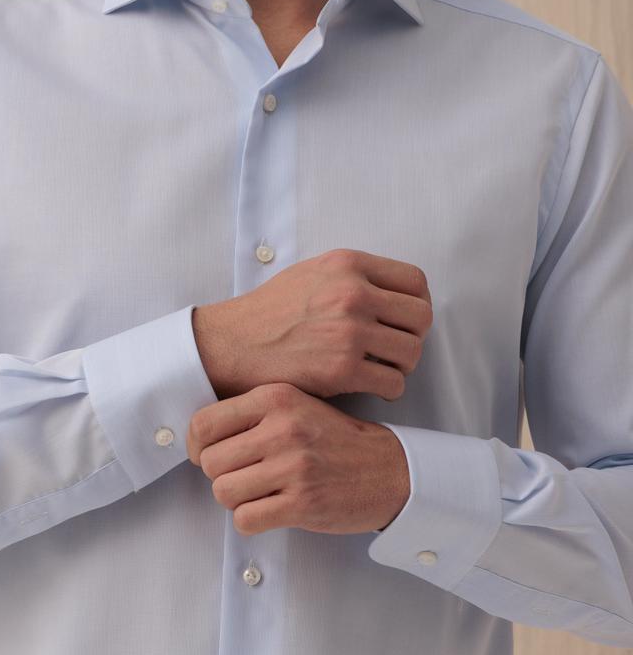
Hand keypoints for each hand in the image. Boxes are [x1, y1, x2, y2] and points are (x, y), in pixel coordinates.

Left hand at [186, 381, 410, 534]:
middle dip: (220, 475)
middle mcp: (282, 428)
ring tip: (257, 493)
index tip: (204, 455)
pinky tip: (269, 510)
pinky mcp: (303, 503)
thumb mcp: (294, 405)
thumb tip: (198, 435)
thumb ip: (251, 413)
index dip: (195, 445)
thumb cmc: (334, 438)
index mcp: (275, 397)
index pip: (204, 423)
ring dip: (235, 499)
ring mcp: (293, 467)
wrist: (388, 468)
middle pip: (210, 462)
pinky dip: (250, 520)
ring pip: (223, 492)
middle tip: (242, 476)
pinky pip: (246, 519)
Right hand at [192, 247, 432, 401]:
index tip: (406, 319)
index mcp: (347, 264)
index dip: (418, 303)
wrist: (233, 344)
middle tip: (394, 348)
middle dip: (413, 336)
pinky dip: (388, 389)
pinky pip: (394, 383)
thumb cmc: (270, 311)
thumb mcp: (311, 272)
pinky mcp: (342, 369)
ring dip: (402, 365)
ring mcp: (348, 332)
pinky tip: (370, 385)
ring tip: (380, 368)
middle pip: (421, 317)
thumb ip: (353, 275)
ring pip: (412, 352)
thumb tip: (392, 290)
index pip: (415, 281)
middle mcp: (352, 293)